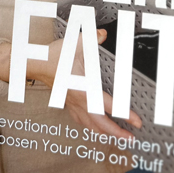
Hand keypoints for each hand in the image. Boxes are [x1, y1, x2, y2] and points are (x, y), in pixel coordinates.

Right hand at [0, 30, 141, 140]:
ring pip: (91, 126)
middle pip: (101, 124)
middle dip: (117, 133)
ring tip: (118, 137)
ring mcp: (73, 104)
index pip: (109, 106)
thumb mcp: (76, 43)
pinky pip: (82, 121)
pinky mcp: (69, 103)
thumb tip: (103, 34)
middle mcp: (80, 101)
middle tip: (131, 138)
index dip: (125, 115)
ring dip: (105, 134)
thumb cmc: (54, 57)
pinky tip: (96, 127)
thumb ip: (93, 37)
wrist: (36, 64)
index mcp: (85, 89)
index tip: (136, 122)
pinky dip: (92, 127)